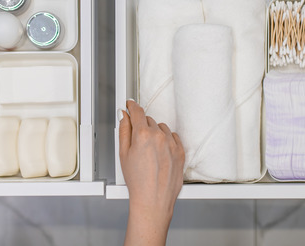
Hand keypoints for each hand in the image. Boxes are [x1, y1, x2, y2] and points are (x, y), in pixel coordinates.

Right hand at [120, 99, 183, 245]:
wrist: (153, 200)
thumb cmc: (138, 181)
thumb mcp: (123, 154)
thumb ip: (123, 131)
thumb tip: (124, 116)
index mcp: (143, 135)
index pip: (137, 111)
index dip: (132, 106)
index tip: (130, 104)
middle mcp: (159, 136)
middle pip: (148, 120)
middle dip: (141, 126)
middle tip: (137, 142)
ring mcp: (172, 143)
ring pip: (161, 128)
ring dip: (155, 133)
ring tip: (149, 152)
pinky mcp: (181, 151)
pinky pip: (173, 137)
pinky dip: (166, 141)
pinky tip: (159, 153)